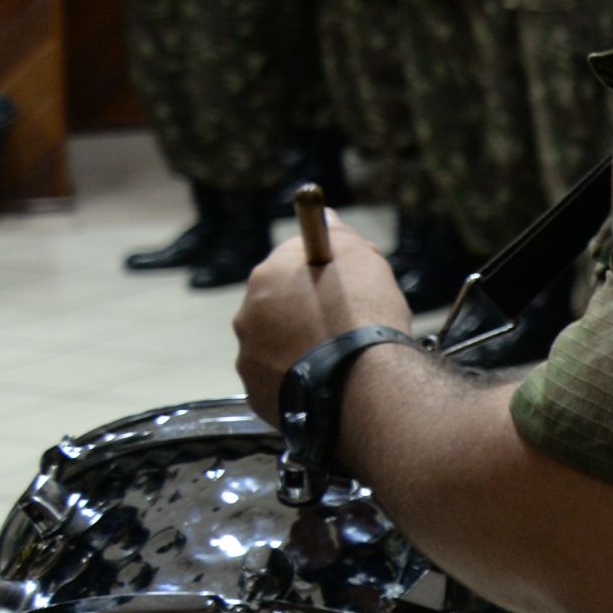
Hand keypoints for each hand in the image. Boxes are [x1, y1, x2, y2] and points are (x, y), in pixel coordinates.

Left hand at [232, 226, 410, 416]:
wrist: (362, 385)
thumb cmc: (364, 316)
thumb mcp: (362, 258)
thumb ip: (337, 234)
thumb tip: (324, 217)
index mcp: (268, 277)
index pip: (292, 260)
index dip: (324, 268)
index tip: (349, 281)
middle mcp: (247, 315)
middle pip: (280, 303)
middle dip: (308, 307)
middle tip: (348, 320)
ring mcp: (249, 359)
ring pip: (277, 343)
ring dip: (301, 344)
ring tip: (340, 356)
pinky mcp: (258, 395)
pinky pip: (279, 378)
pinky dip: (299, 377)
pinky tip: (327, 380)